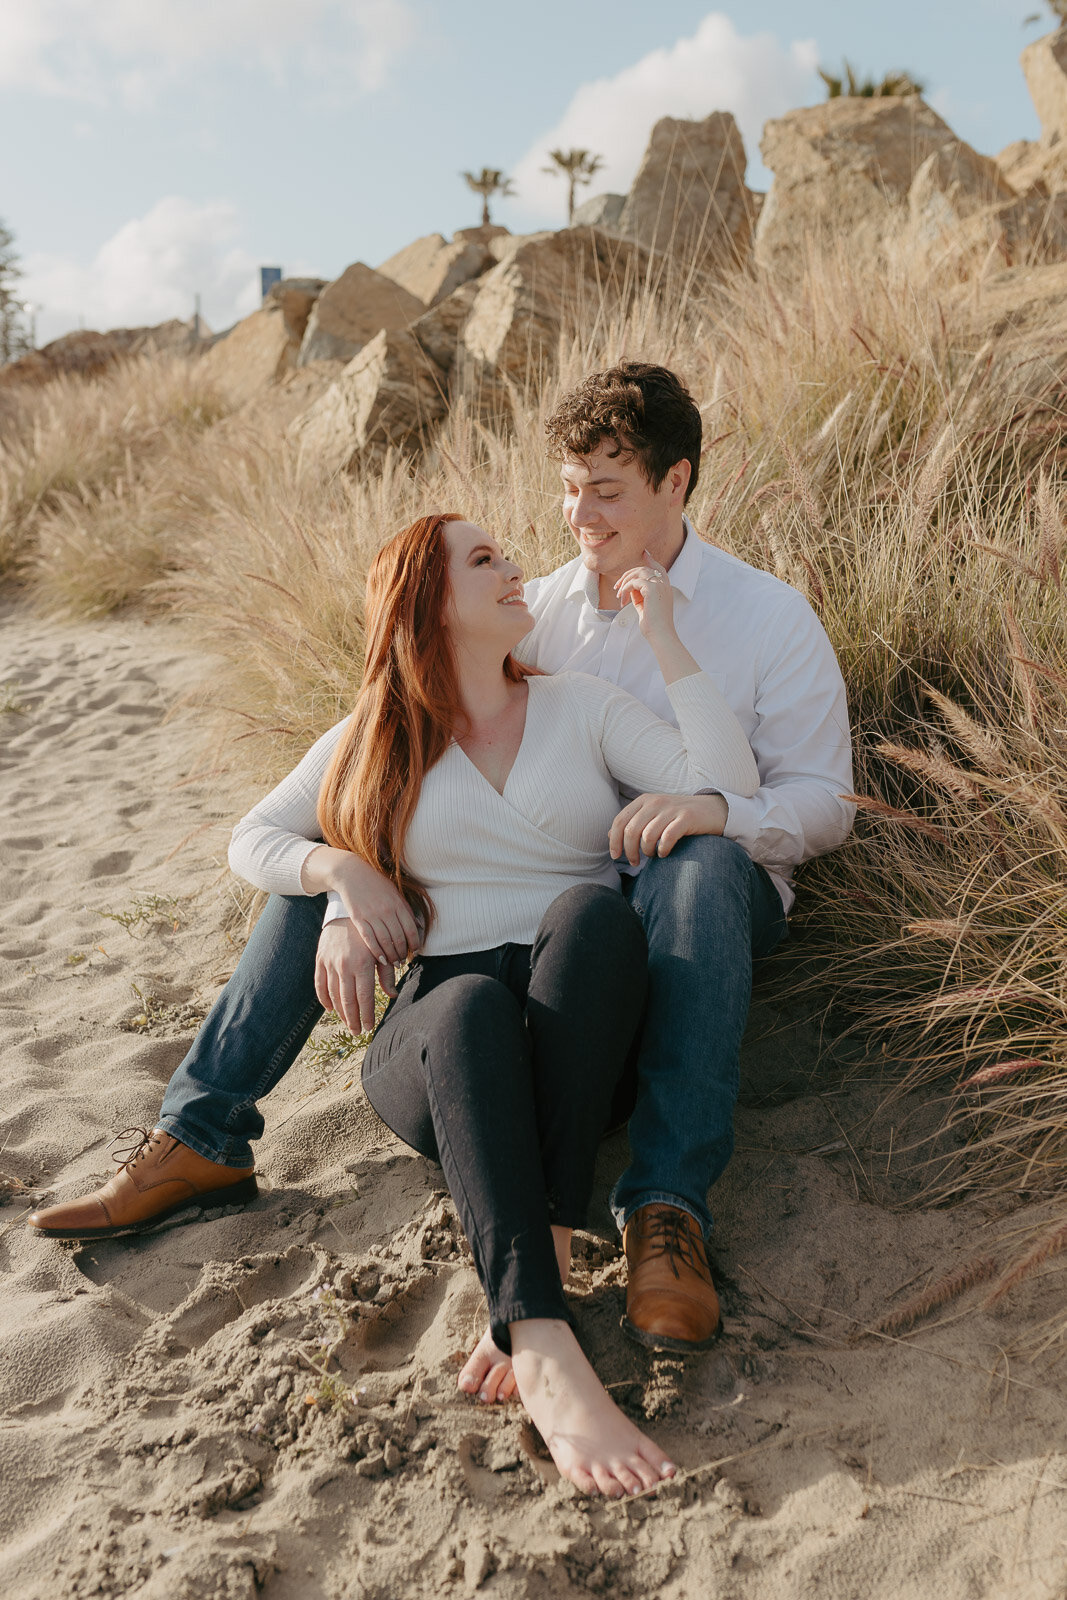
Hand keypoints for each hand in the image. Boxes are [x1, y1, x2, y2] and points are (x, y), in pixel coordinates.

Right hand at [302, 846, 419, 965]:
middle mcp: (387, 910)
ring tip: (394, 963)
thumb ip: (405, 909)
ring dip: (391, 955)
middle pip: (398, 938)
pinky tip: (381, 959)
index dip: (415, 943)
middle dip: (402, 952)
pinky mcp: (359, 919)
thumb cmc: (376, 883)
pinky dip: (376, 951)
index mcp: (398, 904)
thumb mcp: (394, 892)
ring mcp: (372, 915)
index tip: (415, 951)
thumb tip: (419, 926)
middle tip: (403, 960)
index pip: (411, 929)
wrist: (351, 874)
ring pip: (385, 941)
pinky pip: (369, 939)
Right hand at [315, 919, 396, 1034]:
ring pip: (333, 995)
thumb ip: (386, 974)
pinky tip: (330, 1009)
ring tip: (347, 1022)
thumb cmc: (369, 934)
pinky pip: (319, 984)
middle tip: (358, 1032)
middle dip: (353, 1019)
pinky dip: (324, 999)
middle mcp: (344, 966)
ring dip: (340, 1012)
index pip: (364, 998)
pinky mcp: (320, 960)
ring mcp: (330, 963)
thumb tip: (393, 995)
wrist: (346, 912)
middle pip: (348, 1000)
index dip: (366, 1015)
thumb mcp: (381, 952)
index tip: (369, 1027)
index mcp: (362, 965)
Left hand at [609, 792, 728, 865]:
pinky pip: (667, 837)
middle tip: (634, 862)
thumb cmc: (678, 817)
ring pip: (647, 835)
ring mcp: (671, 809)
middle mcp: (655, 802)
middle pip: (631, 830)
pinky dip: (663, 849)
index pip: (620, 821)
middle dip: (629, 851)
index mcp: (644, 801)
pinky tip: (665, 853)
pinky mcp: (686, 818)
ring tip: (652, 855)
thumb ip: (633, 822)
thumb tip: (610, 835)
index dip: (614, 841)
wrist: (712, 810)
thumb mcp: (653, 815)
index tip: (616, 856)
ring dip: (647, 851)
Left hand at [614, 550, 675, 640]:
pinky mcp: (653, 589)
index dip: (651, 560)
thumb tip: (629, 588)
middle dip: (628, 574)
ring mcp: (660, 585)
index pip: (659, 569)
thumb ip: (639, 595)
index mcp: (665, 588)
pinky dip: (626, 588)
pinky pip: (634, 582)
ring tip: (618, 593)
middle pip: (645, 569)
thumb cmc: (653, 625)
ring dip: (626, 581)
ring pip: (639, 572)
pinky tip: (622, 598)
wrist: (660, 635)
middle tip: (617, 586)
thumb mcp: (644, 607)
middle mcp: (664, 585)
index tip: (644, 553)